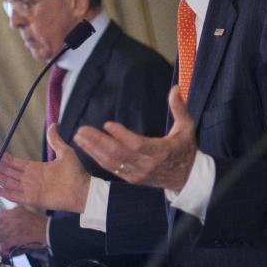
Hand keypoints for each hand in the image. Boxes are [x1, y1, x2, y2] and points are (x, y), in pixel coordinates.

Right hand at [0, 129, 88, 212]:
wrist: (83, 190)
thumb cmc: (76, 173)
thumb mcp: (65, 152)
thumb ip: (55, 140)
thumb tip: (53, 124)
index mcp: (35, 169)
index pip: (14, 163)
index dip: (2, 157)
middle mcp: (29, 179)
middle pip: (7, 171)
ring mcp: (29, 189)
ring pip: (6, 181)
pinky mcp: (30, 199)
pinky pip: (11, 194)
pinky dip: (0, 190)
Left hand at [0, 207, 46, 255]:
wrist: (46, 230)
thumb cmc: (36, 221)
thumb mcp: (23, 211)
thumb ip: (10, 212)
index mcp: (13, 212)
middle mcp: (11, 219)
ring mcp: (13, 229)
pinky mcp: (16, 239)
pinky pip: (2, 245)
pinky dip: (2, 249)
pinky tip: (5, 249)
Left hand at [73, 86, 196, 190]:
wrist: (187, 177)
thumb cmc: (186, 149)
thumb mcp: (187, 127)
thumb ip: (180, 108)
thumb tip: (175, 88)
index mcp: (161, 151)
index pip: (137, 145)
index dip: (121, 135)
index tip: (107, 124)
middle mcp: (147, 165)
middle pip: (118, 154)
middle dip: (98, 142)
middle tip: (82, 130)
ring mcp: (138, 173)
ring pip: (112, 162)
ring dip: (94, 150)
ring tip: (79, 138)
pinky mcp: (132, 178)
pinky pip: (112, 169)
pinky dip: (98, 159)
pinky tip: (88, 149)